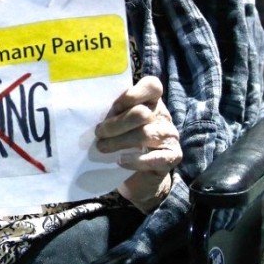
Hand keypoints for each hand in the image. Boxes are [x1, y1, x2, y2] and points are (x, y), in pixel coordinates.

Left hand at [95, 76, 181, 212]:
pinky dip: (135, 160)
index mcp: (151, 101)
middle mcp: (163, 115)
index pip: (151, 86)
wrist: (138, 177)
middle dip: (116, 124)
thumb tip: (91, 110)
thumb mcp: (118, 123)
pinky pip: (155, 158)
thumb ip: (112, 114)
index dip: (132, 95)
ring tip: (102, 148)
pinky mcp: (173, 156)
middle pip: (141, 113)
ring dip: (119, 142)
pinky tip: (120, 161)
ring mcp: (170, 135)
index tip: (113, 107)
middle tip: (98, 133)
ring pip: (145, 134)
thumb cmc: (123, 142)